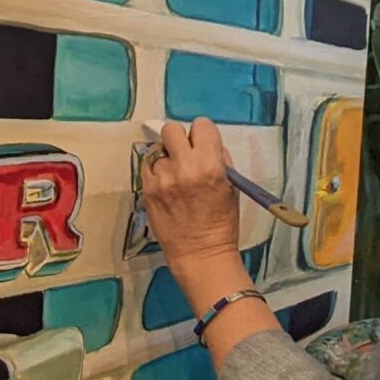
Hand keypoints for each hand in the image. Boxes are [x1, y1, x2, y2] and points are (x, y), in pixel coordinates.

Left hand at [142, 119, 243, 263]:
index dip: (203, 135)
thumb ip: (218, 159)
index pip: (201, 125)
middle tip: (184, 155)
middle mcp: (183, 167)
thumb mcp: (231, 185)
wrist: (200, 253)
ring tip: (175, 176)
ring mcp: (162, 178)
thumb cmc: (221, 222)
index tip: (203, 146)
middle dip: (180, 139)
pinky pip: (147, 167)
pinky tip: (166, 185)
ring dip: (167, 158)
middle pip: (172, 129)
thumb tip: (205, 143)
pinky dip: (156, 171)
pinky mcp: (147, 189)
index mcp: (210, 164)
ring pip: (158, 149)